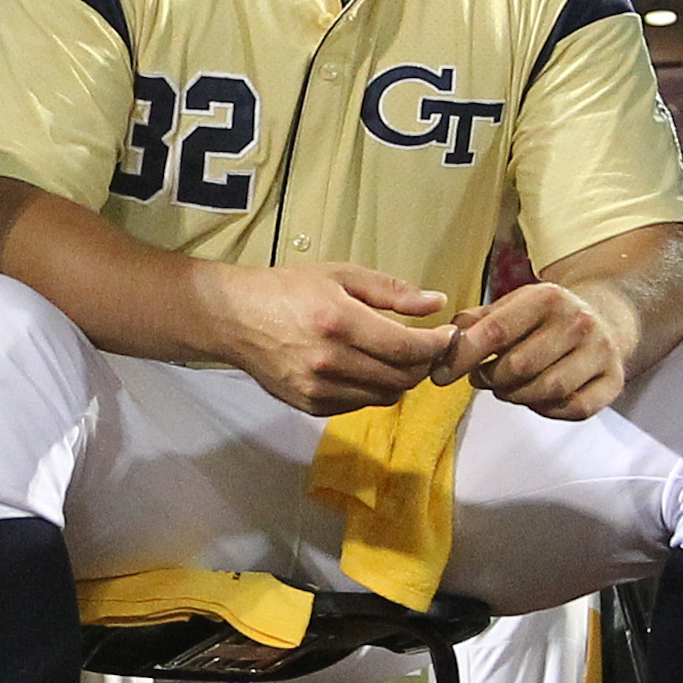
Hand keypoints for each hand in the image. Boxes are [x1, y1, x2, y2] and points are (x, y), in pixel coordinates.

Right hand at [211, 263, 452, 414]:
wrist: (233, 318)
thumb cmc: (289, 290)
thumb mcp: (341, 276)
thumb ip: (392, 291)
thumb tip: (438, 302)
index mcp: (339, 322)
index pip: (406, 348)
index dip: (437, 345)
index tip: (448, 336)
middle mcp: (329, 361)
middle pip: (402, 377)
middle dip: (424, 363)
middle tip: (428, 347)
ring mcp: (318, 388)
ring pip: (385, 396)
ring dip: (402, 379)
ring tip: (400, 358)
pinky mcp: (309, 406)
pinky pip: (360, 405)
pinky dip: (374, 390)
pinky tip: (369, 369)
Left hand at [430, 280, 630, 419]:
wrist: (606, 319)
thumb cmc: (547, 317)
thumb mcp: (513, 306)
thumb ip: (476, 322)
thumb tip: (444, 342)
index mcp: (547, 298)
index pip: (495, 332)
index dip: (462, 357)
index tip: (442, 375)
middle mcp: (578, 322)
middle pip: (518, 367)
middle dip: (490, 379)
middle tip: (482, 378)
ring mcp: (600, 352)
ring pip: (546, 391)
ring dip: (516, 396)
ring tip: (507, 387)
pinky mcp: (614, 380)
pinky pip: (573, 408)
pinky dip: (548, 409)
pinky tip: (538, 398)